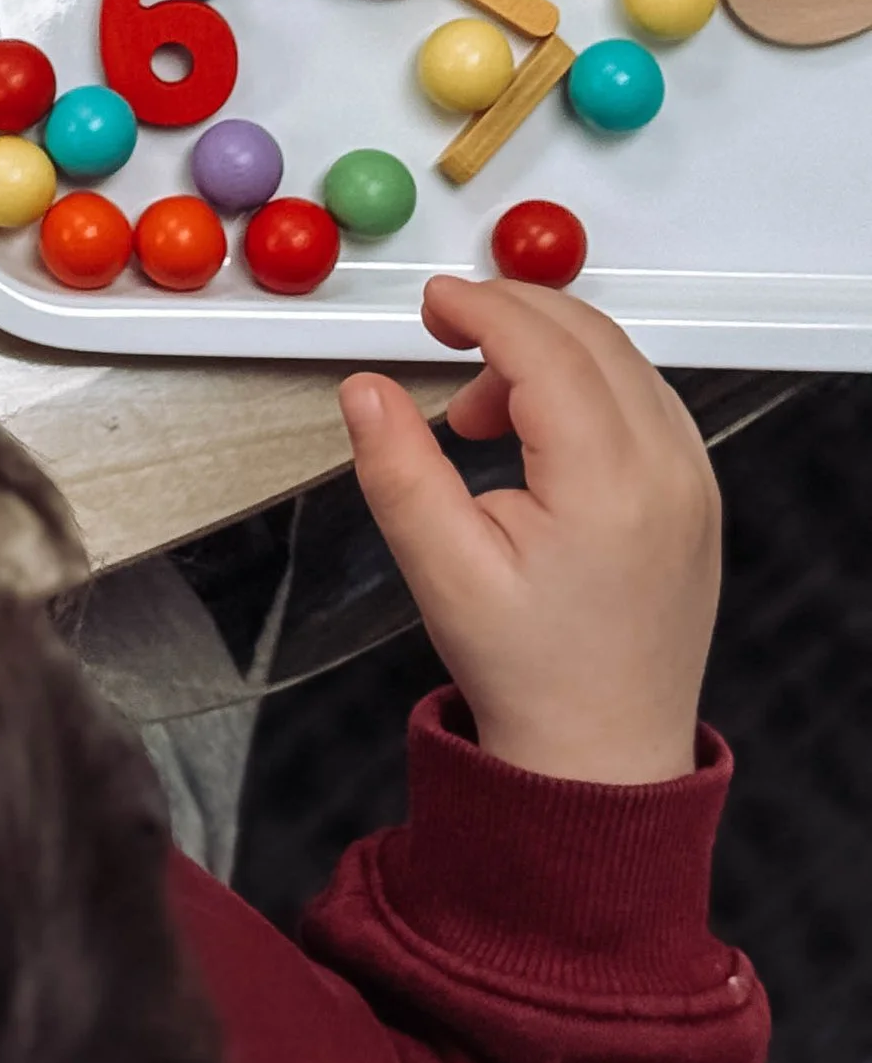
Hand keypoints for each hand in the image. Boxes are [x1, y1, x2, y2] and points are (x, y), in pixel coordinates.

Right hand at [339, 277, 718, 785]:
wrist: (603, 758)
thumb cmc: (532, 676)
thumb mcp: (441, 571)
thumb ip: (397, 468)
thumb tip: (365, 389)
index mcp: (609, 485)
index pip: (545, 348)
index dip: (480, 308)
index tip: (432, 303)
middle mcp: (668, 472)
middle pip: (592, 335)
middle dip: (512, 313)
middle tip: (447, 330)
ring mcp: (693, 483)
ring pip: (624, 360)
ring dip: (549, 350)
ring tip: (481, 411)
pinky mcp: (697, 497)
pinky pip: (647, 399)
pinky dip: (588, 383)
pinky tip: (537, 429)